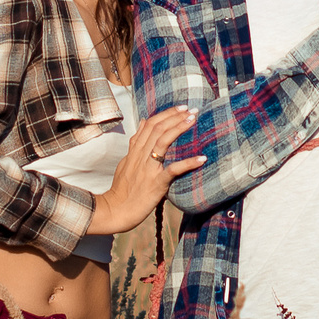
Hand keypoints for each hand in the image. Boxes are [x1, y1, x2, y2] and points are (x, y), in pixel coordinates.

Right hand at [88, 107, 204, 234]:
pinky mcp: (156, 183)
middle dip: (175, 117)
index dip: (166, 114)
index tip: (180, 108)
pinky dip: (188, 163)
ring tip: (193, 121)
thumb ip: (135, 142)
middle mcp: (140, 156)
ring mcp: (148, 169)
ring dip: (179, 129)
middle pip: (157, 129)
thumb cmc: (122, 189)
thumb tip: (143, 121)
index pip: (150, 125)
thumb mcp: (126, 161)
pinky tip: (201, 158)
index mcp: (134, 151)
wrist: (116, 210)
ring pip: (162, 142)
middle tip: (191, 110)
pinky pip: (173, 170)